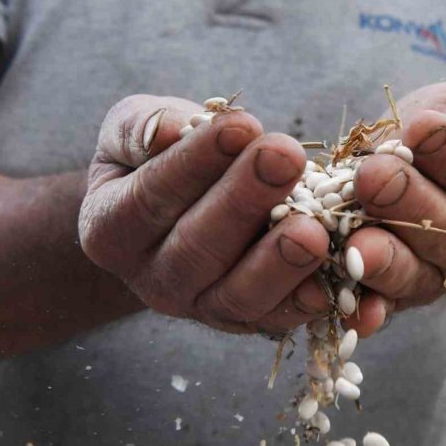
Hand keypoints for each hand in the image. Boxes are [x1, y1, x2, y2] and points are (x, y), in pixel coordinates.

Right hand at [78, 95, 330, 334]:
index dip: (195, 162)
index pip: (150, 195)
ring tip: (314, 227)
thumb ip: (142, 127)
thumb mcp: (132, 131)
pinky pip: (275, 319)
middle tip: (285, 156)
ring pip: (237, 294)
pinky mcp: (244, 321)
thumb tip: (170, 131)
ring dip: (278, 261)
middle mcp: (149, 280)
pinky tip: (335, 279)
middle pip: (196, 248)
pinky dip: (306, 302)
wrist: (180, 205)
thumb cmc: (155, 157)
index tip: (241, 124)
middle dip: (244, 200)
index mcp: (109, 229)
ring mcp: (198, 307)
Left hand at [345, 80, 445, 335]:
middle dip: (408, 201)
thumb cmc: (439, 134)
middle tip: (374, 175)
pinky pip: (380, 309)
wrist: (410, 175)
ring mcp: (433, 279)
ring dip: (384, 262)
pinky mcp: (393, 299)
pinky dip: (365, 313)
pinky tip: (352, 315)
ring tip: (357, 246)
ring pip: (413, 276)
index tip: (422, 126)